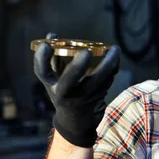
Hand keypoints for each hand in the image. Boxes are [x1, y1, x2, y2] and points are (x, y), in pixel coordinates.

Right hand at [34, 33, 120, 147]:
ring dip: (108, 64)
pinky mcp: (97, 100)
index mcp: (52, 86)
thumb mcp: (55, 80)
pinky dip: (113, 69)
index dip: (41, 58)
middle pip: (69, 79)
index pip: (41, 72)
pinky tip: (116, 59)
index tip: (47, 44)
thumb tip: (52, 35)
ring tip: (114, 49)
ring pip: (96, 80)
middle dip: (77, 66)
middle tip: (86, 51)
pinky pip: (107, 82)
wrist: (76, 123)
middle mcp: (64, 94)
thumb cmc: (63, 94)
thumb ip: (54, 59)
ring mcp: (82, 98)